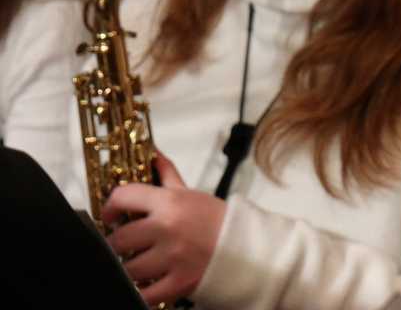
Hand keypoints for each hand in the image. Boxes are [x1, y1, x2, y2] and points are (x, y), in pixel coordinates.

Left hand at [103, 152, 225, 306]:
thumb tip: (153, 153)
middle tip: (125, 244)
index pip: (123, 197)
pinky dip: (141, 289)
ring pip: (127, 268)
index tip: (110, 215)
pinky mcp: (177, 283)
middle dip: (118, 243)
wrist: (245, 246)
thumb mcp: (190, 193)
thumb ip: (167, 174)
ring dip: (129, 267)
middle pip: (119, 239)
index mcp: (170, 203)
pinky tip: (146, 281)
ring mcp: (172, 258)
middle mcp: (168, 228)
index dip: (110, 207)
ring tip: (139, 262)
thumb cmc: (215, 220)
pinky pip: (144, 292)